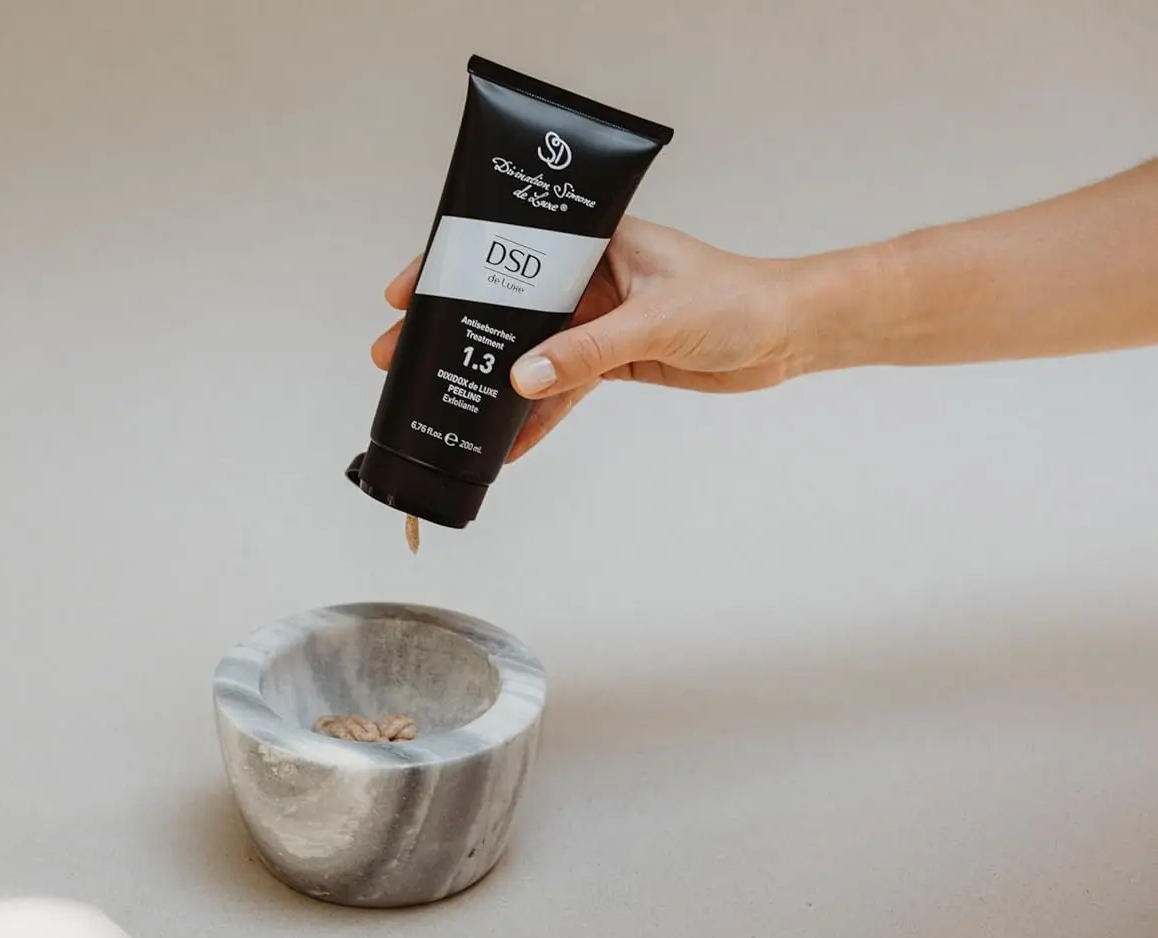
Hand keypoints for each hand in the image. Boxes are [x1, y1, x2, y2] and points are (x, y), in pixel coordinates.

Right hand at [372, 215, 811, 461]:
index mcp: (596, 241)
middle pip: (508, 304)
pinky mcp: (615, 360)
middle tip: (400, 353)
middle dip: (456, 330)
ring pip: (530, 351)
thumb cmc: (739, 298)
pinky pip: (563, 388)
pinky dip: (538, 415)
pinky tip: (509, 441)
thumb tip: (522, 379)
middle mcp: (591, 278)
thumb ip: (587, 351)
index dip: (455, 266)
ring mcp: (600, 321)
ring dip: (489, 378)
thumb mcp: (655, 320)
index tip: (410, 290)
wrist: (791, 333)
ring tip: (439, 402)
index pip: (510, 248)